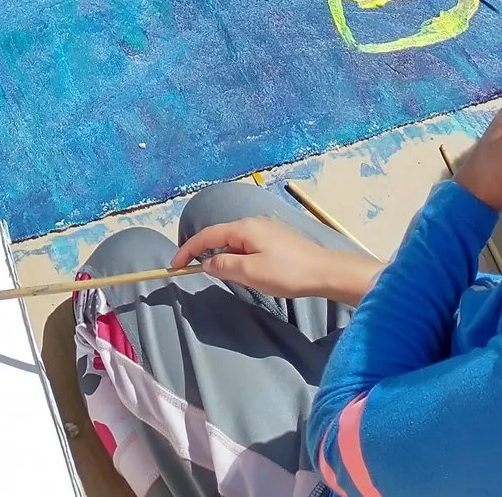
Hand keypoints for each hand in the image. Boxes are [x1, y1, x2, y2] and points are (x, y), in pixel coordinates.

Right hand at [170, 218, 382, 304]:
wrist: (325, 271)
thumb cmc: (287, 272)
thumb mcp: (250, 273)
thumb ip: (224, 265)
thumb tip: (207, 262)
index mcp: (244, 228)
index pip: (207, 235)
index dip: (188, 249)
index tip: (175, 265)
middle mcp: (253, 223)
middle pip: (221, 236)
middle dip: (207, 254)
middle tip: (199, 274)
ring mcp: (267, 229)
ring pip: (236, 242)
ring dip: (226, 257)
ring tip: (229, 277)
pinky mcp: (278, 238)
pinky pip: (249, 245)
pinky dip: (240, 257)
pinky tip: (249, 271)